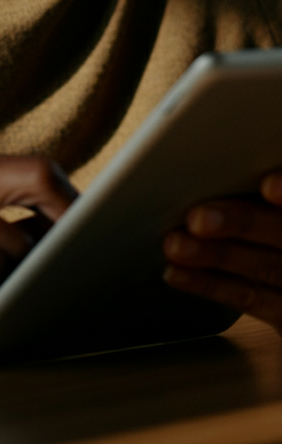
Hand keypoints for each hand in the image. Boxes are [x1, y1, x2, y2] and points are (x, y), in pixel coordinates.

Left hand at [163, 170, 281, 333]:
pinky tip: (175, 272)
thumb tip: (227, 146)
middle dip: (242, 222)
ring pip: (264, 266)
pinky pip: (248, 297)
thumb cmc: (264, 215)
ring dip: (215, 255)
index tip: (267, 186)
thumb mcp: (265, 195)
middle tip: (198, 218)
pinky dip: (208, 283)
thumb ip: (263, 182)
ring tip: (175, 245)